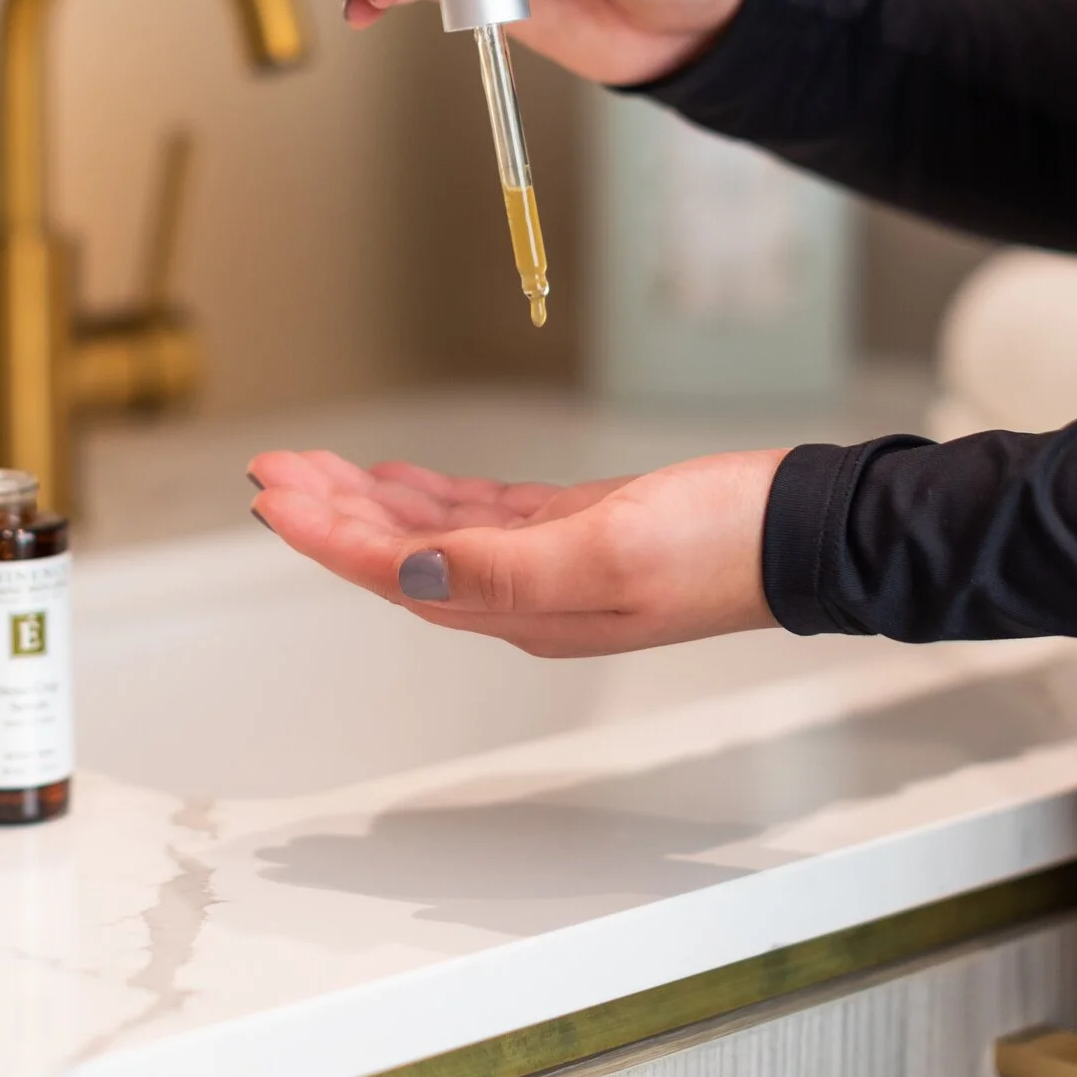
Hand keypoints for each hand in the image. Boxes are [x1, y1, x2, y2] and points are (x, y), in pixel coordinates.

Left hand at [245, 447, 784, 655]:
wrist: (802, 532)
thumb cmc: (721, 545)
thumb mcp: (607, 553)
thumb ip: (501, 570)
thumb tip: (404, 573)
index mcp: (520, 607)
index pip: (394, 571)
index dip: (327, 535)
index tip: (275, 496)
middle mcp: (522, 596)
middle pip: (397, 555)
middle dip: (330, 512)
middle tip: (275, 470)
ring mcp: (548, 565)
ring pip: (431, 535)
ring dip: (369, 503)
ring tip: (315, 470)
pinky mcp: (575, 532)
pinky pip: (478, 518)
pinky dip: (431, 497)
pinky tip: (400, 481)